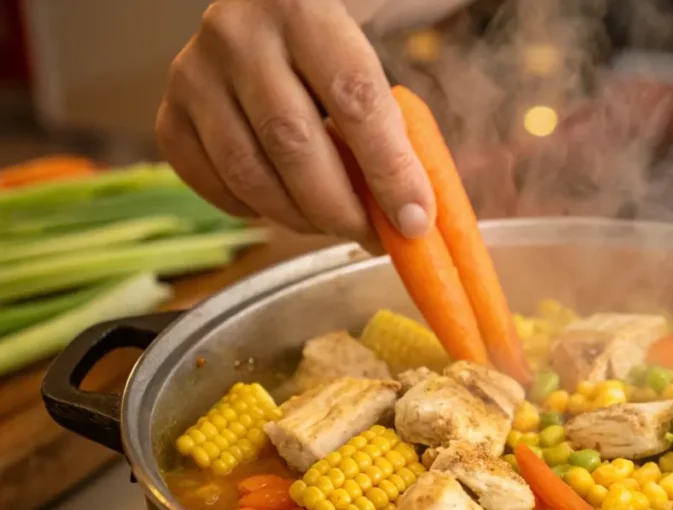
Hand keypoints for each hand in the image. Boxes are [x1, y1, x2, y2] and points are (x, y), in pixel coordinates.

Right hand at [155, 0, 434, 248]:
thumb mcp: (374, 62)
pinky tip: (287, 205)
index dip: (388, 170)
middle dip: (342, 208)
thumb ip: (397, 126)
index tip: (415, 221)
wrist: (270, 14)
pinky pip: (215, 186)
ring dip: (301, 219)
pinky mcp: (169, 115)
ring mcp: (193, 76)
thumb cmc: (336, 46)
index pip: (353, 100)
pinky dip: (257, 212)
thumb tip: (413, 214)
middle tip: (376, 236)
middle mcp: (236, 35)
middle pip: (293, 144)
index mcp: (302, 7)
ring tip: (338, 224)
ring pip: (249, 174)